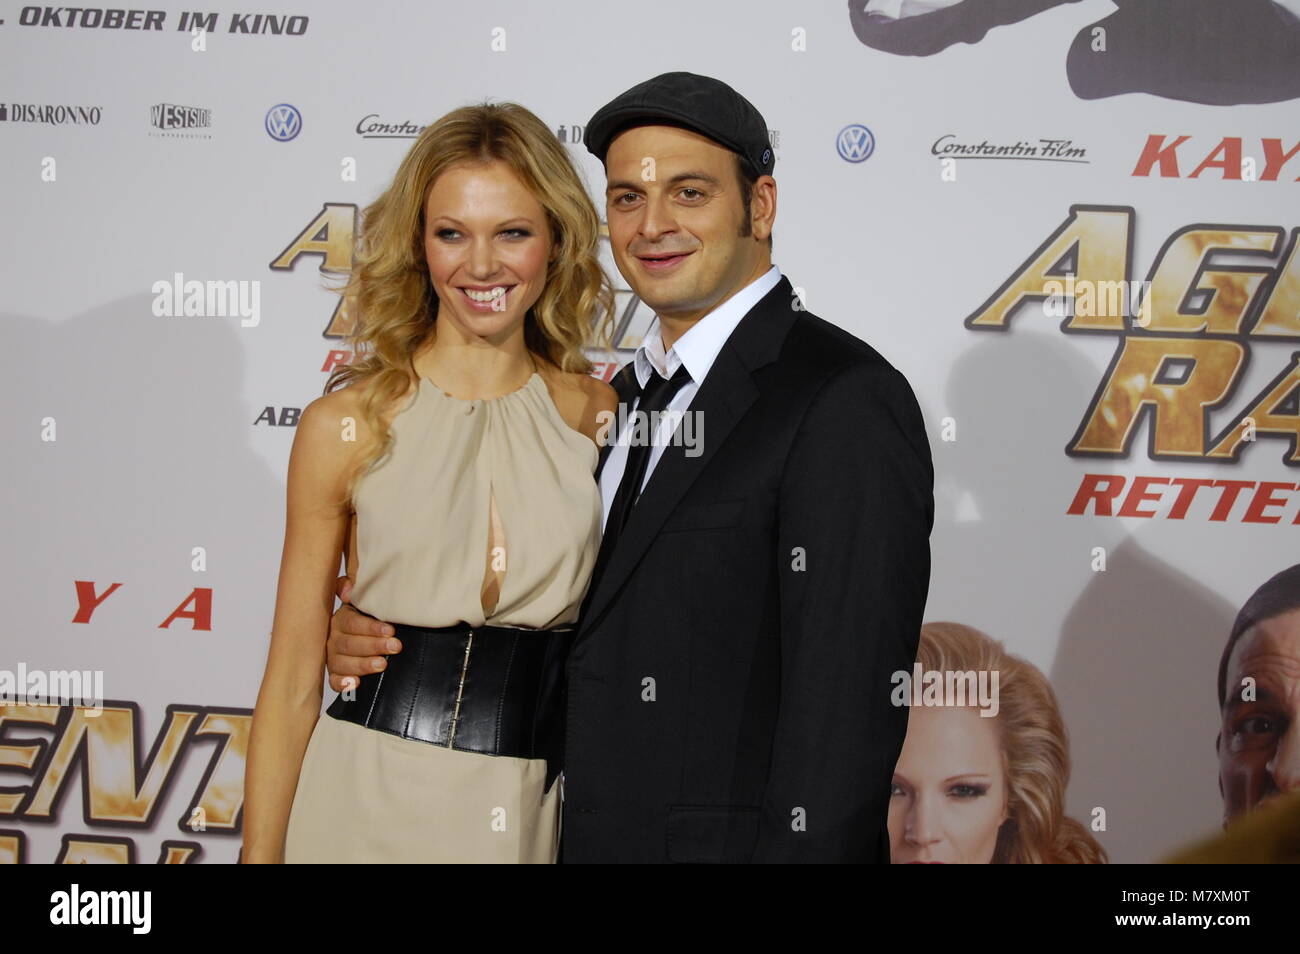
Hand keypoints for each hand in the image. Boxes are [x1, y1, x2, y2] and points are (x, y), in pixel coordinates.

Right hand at [326, 575, 401, 692]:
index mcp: (341, 619)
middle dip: (373, 646)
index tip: (390, 630)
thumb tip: (348, 588)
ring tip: (382, 664)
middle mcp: (333, 638)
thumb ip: (353, 589)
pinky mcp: (335, 673)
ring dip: (362, 664)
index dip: (370, 627)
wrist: (369, 636)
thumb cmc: (369, 617)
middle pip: (348, 644)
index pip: (351, 623)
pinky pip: (334, 681)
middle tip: (395, 646)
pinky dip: (343, 683)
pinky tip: (355, 683)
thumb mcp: (364, 601)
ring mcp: (333, 657)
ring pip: (341, 663)